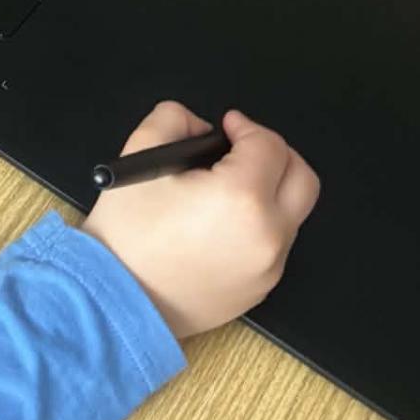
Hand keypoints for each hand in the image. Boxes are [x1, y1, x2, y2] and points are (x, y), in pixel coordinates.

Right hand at [82, 101, 319, 340]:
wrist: (117, 299)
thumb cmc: (128, 232)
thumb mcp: (141, 153)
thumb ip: (175, 119)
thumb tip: (201, 128)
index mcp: (242, 198)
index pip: (268, 145)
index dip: (246, 127)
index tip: (227, 126)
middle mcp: (268, 234)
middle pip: (302, 178)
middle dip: (276, 153)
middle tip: (244, 148)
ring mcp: (269, 267)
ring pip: (292, 213)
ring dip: (270, 190)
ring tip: (228, 186)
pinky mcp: (261, 289)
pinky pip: (275, 244)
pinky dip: (260, 223)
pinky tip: (222, 222)